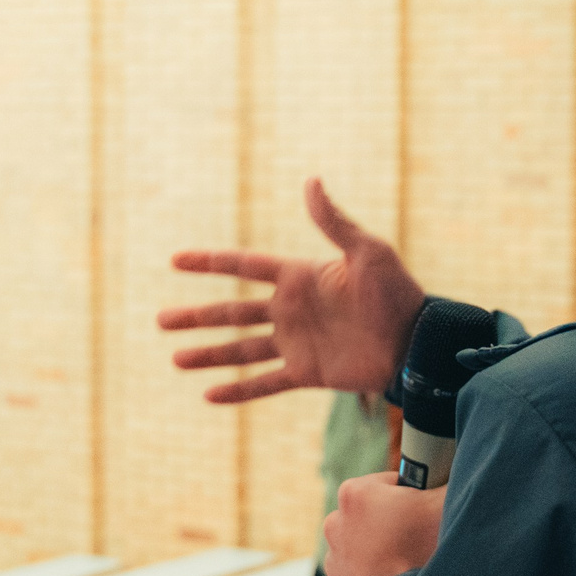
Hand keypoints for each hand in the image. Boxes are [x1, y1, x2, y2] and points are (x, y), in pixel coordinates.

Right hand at [159, 178, 424, 404]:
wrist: (416, 341)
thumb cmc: (396, 292)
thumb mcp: (367, 251)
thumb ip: (333, 222)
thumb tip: (311, 181)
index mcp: (299, 277)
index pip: (244, 266)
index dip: (210, 262)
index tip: (175, 260)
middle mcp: (291, 310)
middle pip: (232, 311)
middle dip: (196, 316)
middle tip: (159, 320)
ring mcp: (296, 343)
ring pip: (241, 349)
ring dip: (209, 354)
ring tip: (176, 358)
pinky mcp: (306, 373)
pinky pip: (265, 382)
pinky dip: (239, 390)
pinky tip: (210, 394)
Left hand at [322, 472, 445, 575]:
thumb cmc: (427, 551)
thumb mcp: (446, 503)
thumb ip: (449, 478)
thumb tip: (458, 468)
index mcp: (356, 493)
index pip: (390, 483)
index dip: (412, 495)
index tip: (424, 511)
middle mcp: (334, 522)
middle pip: (373, 514)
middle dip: (393, 523)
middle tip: (419, 540)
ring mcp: (333, 560)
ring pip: (362, 546)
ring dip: (380, 552)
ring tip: (408, 565)